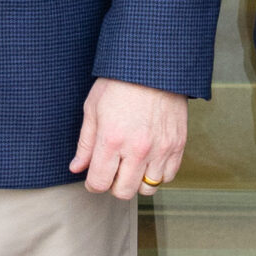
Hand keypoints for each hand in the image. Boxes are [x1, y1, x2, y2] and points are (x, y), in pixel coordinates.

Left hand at [70, 78, 186, 199]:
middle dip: (114, 184)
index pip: (99, 184)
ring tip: (133, 163)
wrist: (154, 64)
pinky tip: (150, 158)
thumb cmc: (120, 81)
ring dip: (137, 180)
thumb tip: (77, 167)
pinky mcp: (178, 144)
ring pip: (147, 188)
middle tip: (114, 168)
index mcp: (111, 140)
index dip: (93, 183)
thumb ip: (85, 142)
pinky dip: (158, 173)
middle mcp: (137, 149)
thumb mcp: (93, 107)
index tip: (95, 176)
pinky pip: (168, 176)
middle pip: (123, 192)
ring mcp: (160, 148)